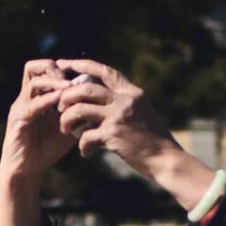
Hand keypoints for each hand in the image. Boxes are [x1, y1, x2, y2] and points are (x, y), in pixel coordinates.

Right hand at [0, 59, 77, 185]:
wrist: (27, 169)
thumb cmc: (46, 148)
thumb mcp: (68, 129)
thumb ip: (80, 117)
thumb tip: (99, 108)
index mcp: (36, 97)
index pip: (43, 70)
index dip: (62, 69)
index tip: (81, 76)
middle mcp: (26, 98)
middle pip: (33, 67)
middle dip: (54, 69)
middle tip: (72, 79)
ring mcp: (21, 107)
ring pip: (33, 81)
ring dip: (54, 82)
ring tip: (70, 87)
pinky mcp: (19, 120)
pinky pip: (33, 104)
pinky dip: (48, 100)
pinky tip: (62, 101)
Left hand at [53, 59, 215, 209]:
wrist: (166, 160)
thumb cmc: (153, 140)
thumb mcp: (142, 113)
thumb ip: (123, 102)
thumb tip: (99, 96)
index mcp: (132, 93)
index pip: (104, 71)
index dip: (81, 65)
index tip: (64, 65)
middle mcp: (125, 101)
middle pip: (85, 88)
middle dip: (66, 95)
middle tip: (59, 106)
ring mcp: (119, 117)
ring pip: (79, 109)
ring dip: (67, 119)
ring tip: (65, 129)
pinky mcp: (113, 135)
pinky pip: (86, 136)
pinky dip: (82, 146)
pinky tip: (85, 153)